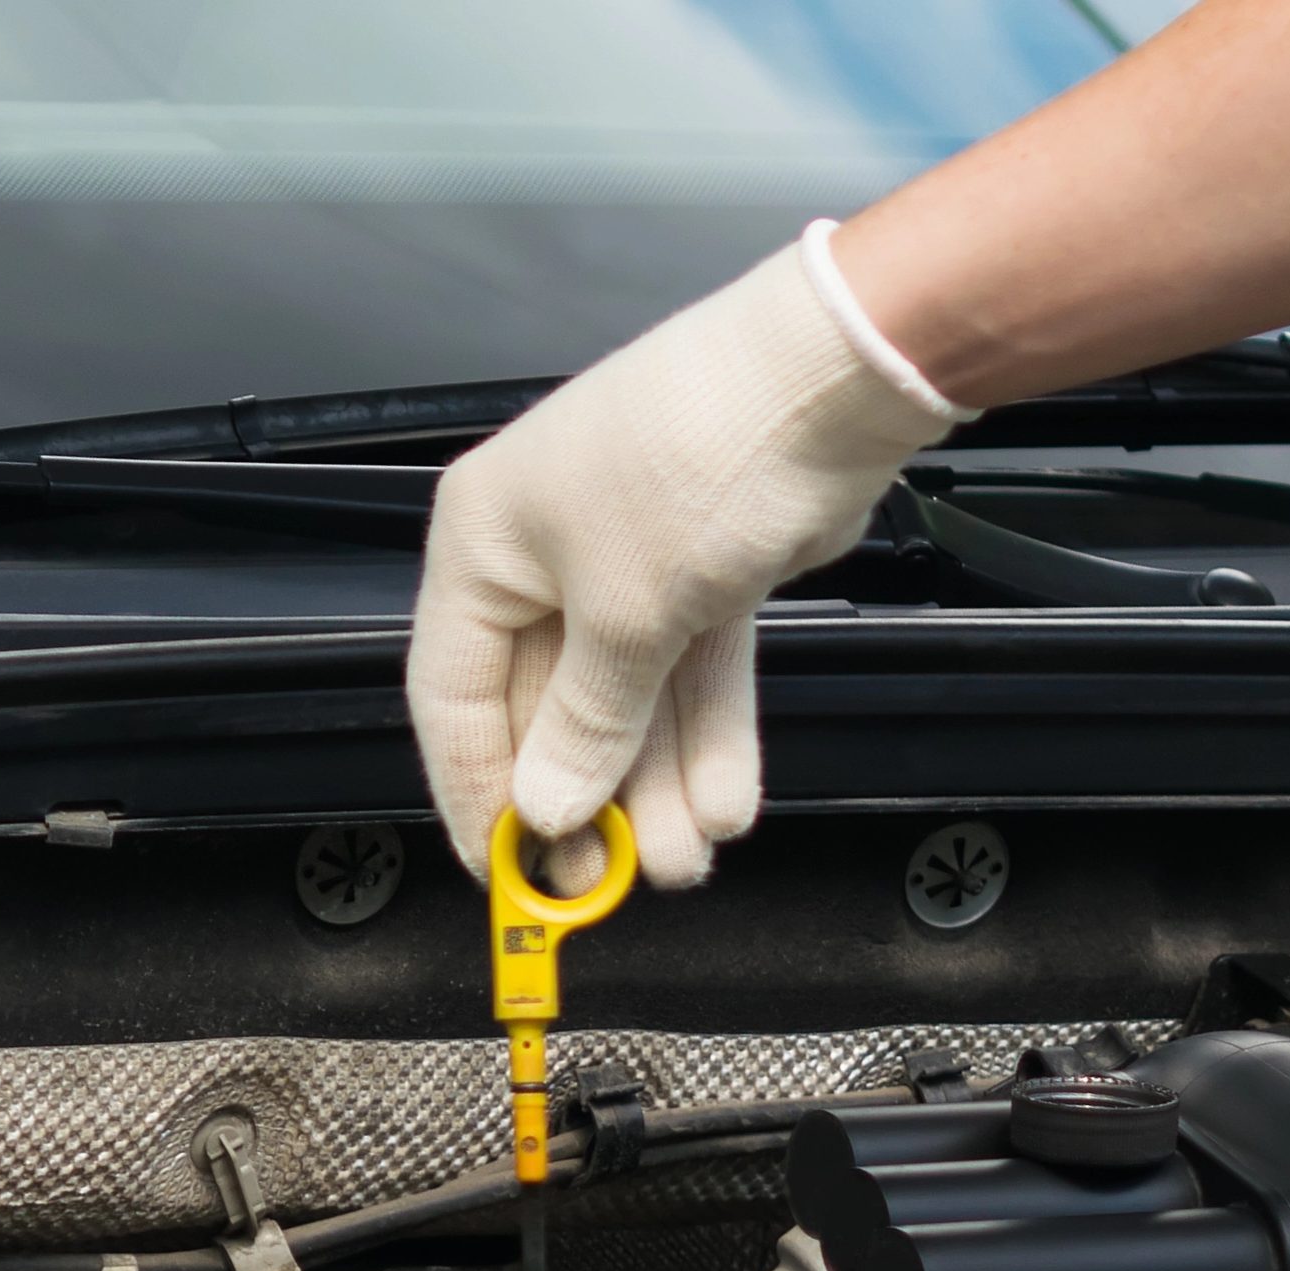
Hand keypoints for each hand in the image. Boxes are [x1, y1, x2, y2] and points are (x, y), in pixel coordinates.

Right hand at [406, 224, 966, 891]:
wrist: (837, 372)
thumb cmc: (699, 452)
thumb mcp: (624, 617)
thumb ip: (584, 726)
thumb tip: (548, 808)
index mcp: (481, 545)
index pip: (452, 699)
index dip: (475, 794)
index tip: (505, 870)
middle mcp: (542, 553)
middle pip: (545, 708)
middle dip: (586, 798)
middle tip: (604, 879)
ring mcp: (624, 561)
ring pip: (626, 701)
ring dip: (654, 784)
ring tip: (681, 858)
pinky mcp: (700, 569)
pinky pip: (687, 673)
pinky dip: (703, 735)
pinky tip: (719, 801)